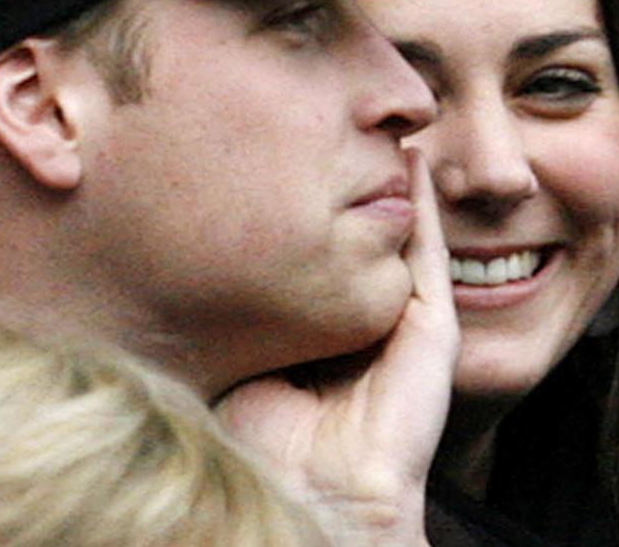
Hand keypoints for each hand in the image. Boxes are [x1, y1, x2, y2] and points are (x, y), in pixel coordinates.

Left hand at [217, 148, 457, 546]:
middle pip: (364, 238)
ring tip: (382, 131)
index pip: (322, 255)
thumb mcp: (240, 353)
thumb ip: (234, 309)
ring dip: (393, 185)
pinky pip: (428, 254)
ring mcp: (402, 321)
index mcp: (324, 327)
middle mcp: (365, 318)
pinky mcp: (432, 326)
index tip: (287, 155)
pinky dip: (423, 205)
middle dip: (354, 186)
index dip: (310, 210)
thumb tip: (187, 258)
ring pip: (401, 236)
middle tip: (338, 126)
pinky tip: (413, 161)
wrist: (315, 492)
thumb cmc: (263, 436)